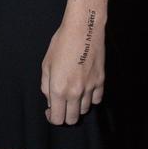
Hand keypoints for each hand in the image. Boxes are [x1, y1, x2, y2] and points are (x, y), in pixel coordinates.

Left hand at [41, 4, 105, 124]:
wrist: (83, 29)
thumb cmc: (62, 42)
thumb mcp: (46, 63)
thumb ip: (46, 86)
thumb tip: (50, 100)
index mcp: (59, 89)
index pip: (57, 119)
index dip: (52, 117)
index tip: (50, 110)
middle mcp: (75, 93)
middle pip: (72, 119)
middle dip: (65, 115)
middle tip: (61, 105)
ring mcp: (90, 88)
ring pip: (85, 110)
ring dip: (77, 107)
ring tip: (72, 94)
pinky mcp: (100, 81)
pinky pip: (96, 100)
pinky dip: (90, 99)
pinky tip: (85, 90)